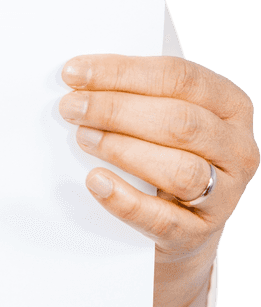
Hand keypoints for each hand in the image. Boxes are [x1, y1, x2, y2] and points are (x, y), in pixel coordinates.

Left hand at [58, 54, 258, 264]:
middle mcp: (236, 148)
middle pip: (179, 121)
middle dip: (116, 110)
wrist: (180, 227)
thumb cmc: (165, 157)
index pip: (179, 77)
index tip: (74, 73)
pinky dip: (125, 200)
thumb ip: (136, 98)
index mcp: (230, 106)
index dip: (123, 73)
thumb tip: (80, 82)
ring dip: (123, 150)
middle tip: (70, 107)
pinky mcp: (198, 234)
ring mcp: (225, 194)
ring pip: (180, 168)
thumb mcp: (163, 120)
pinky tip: (96, 182)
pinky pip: (163, 218)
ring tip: (83, 138)